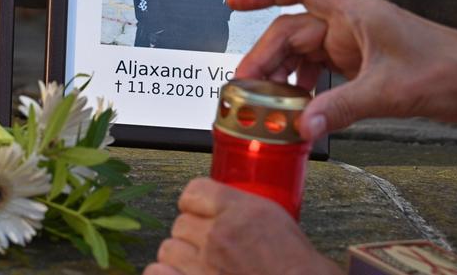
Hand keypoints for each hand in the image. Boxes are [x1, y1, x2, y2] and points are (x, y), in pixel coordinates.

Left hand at [144, 178, 341, 274]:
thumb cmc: (297, 265)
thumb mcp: (275, 219)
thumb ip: (244, 208)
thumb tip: (223, 206)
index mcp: (240, 211)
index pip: (194, 191)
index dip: (194, 203)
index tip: (197, 212)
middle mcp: (219, 235)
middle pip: (180, 223)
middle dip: (191, 235)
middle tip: (206, 247)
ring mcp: (205, 265)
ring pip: (168, 248)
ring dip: (179, 258)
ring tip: (197, 266)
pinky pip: (158, 273)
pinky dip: (165, 274)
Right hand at [227, 0, 456, 138]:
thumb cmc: (451, 69)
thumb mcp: (389, 91)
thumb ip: (341, 108)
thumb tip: (303, 126)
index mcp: (356, 12)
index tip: (234, 0)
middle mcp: (352, 24)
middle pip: (293, 30)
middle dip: (266, 56)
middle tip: (245, 85)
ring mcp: (357, 45)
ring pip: (305, 53)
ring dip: (283, 75)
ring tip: (266, 102)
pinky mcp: (364, 66)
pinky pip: (322, 72)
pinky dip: (305, 89)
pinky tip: (298, 108)